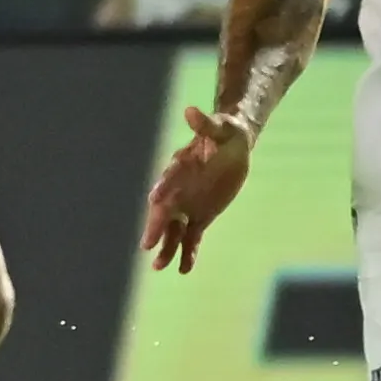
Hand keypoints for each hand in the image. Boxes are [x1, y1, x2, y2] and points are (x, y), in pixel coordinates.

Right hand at [140, 107, 250, 272]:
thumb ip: (205, 124)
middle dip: (156, 228)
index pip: (167, 181)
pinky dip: (188, 253)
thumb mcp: (220, 126)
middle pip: (165, 212)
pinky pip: (192, 238)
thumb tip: (191, 110)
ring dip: (167, 248)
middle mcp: (179, 190)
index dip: (162, 190)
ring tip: (159, 266)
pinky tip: (184, 270)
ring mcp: (189, 206)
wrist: (234, 145)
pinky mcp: (201, 217)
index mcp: (179, 168)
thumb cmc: (225, 131)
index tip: (154, 201)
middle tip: (147, 245)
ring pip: (174, 231)